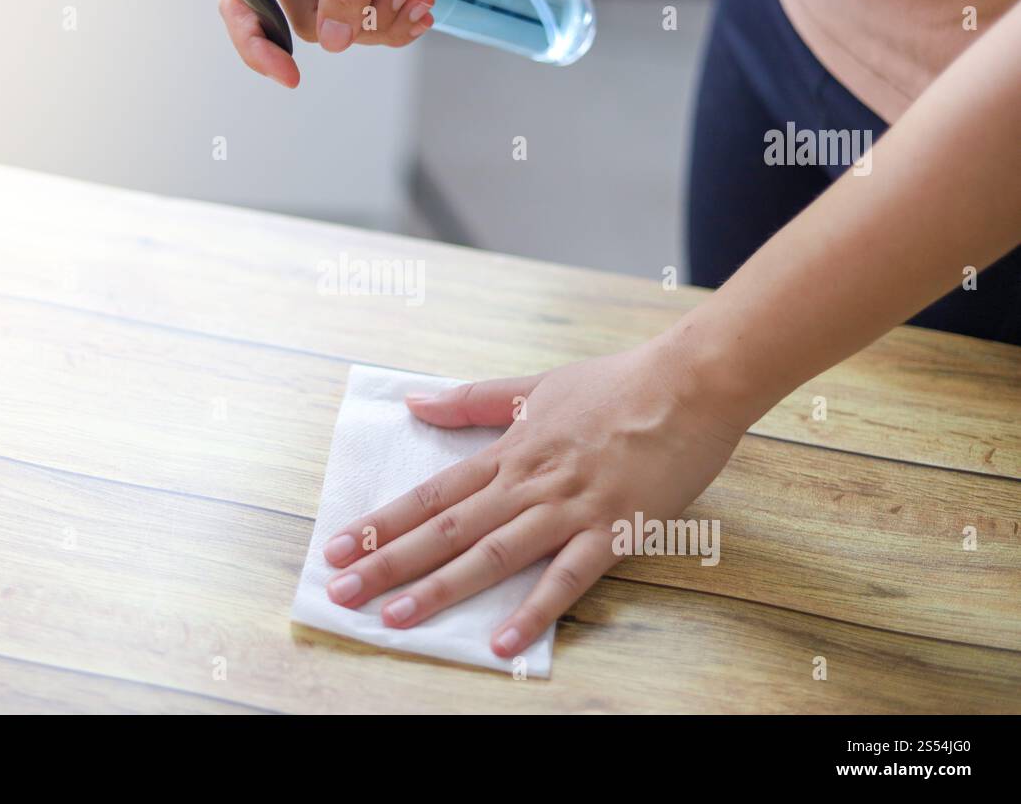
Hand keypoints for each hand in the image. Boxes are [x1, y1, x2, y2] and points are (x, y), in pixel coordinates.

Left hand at [322, 333, 750, 658]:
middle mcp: (527, 483)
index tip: (337, 547)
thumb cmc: (615, 384)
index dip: (382, 523)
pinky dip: (533, 610)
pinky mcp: (612, 530)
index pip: (432, 494)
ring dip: (441, 588)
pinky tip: (500, 640)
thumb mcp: (535, 385)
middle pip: (447, 529)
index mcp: (509, 452)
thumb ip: (473, 400)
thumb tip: (415, 402)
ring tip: (395, 619)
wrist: (688, 383)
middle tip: (341, 593)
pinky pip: (567, 578)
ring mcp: (568, 508)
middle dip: (389, 563)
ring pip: (492, 554)